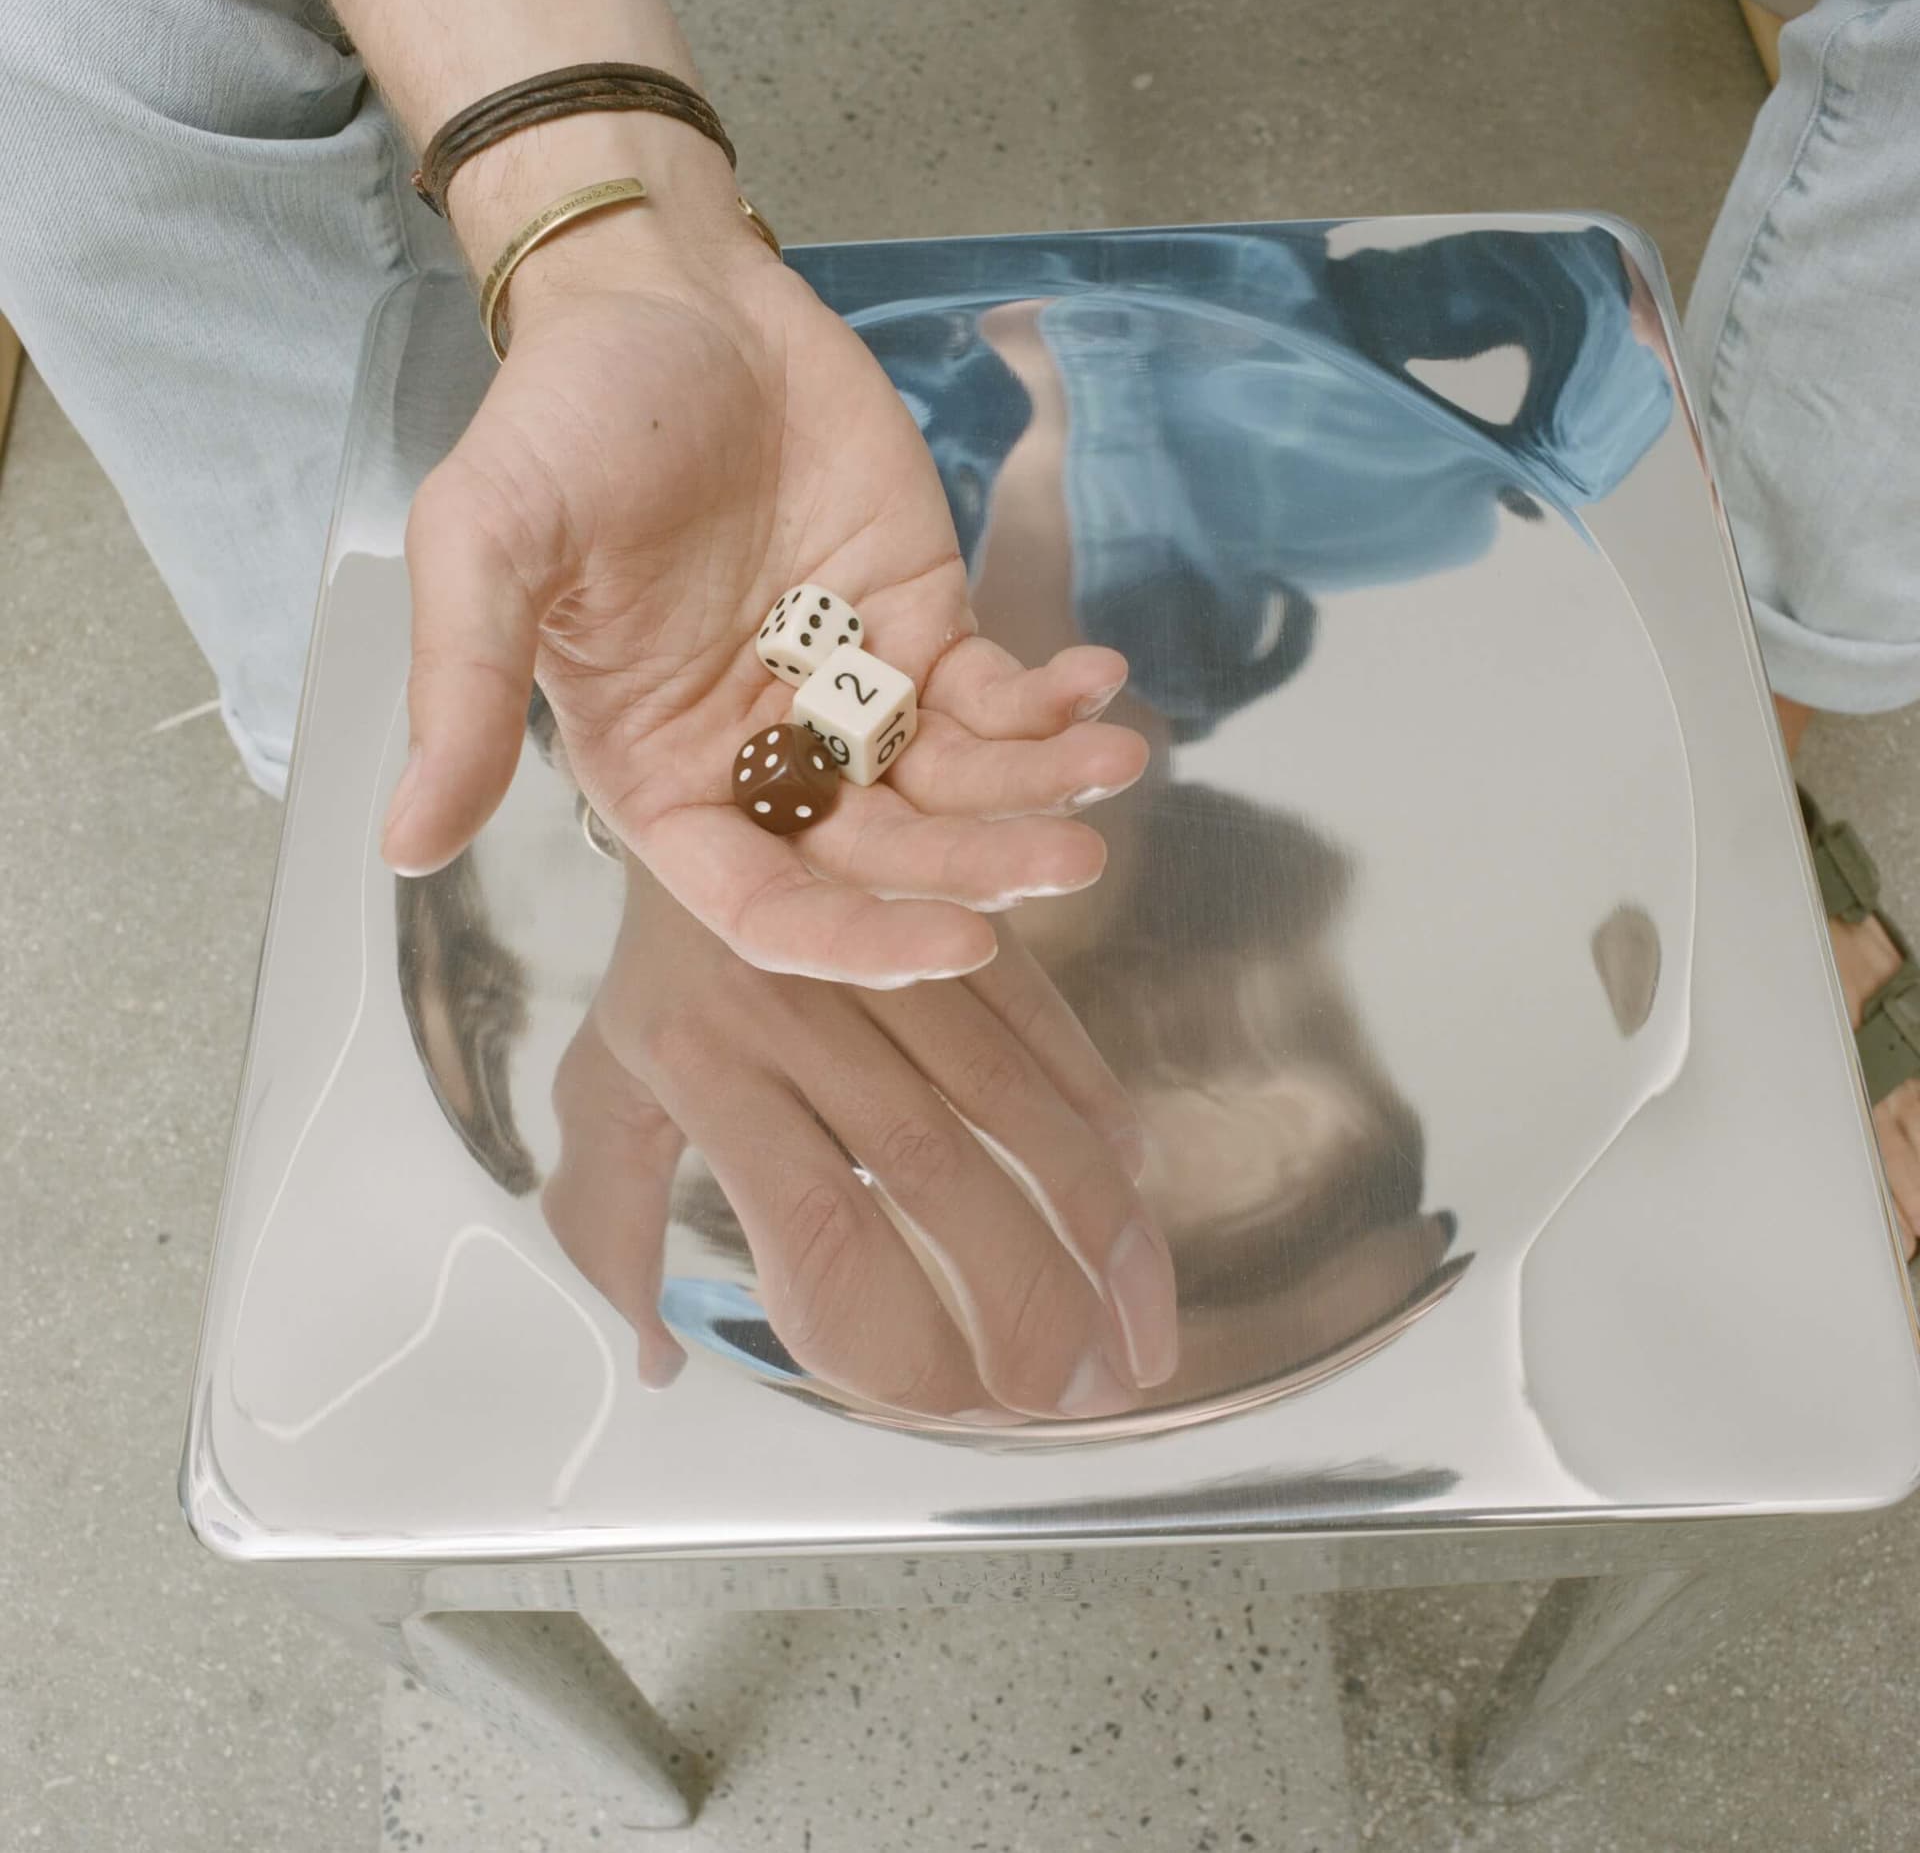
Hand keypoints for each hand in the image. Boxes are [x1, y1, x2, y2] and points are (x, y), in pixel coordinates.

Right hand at [384, 211, 1145, 984]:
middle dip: (980, 868)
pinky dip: (1054, 699)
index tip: (955, 947)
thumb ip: (459, 696)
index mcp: (661, 775)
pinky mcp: (922, 626)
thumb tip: (400, 849)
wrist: (670, 293)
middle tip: (1073, 861)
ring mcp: (851, 696)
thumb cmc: (567, 416)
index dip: (855, 941)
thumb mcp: (488, 544)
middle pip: (884, 857)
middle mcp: (761, 759)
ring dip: (1040, 791)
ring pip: (957, 788)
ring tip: (1116, 764)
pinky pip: (997, 693)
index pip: (762, 903)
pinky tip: (1099, 682)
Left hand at [541, 864, 1178, 1415]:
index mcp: (704, 1070)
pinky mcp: (958, 924)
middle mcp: (802, 1015)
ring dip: (1095, 1229)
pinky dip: (1097, 1110)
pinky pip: (1044, 1024)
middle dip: (1024, 1301)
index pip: (811, 1226)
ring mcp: (891, 962)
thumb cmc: (654, 977)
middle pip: (931, 1172)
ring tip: (1135, 1337)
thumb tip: (660, 1364)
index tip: (942, 1406)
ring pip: (1014, 1103)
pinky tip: (1132, 1191)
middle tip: (1076, 1400)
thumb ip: (611, 1230)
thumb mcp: (600, 1095)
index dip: (888, 1335)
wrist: (705, 790)